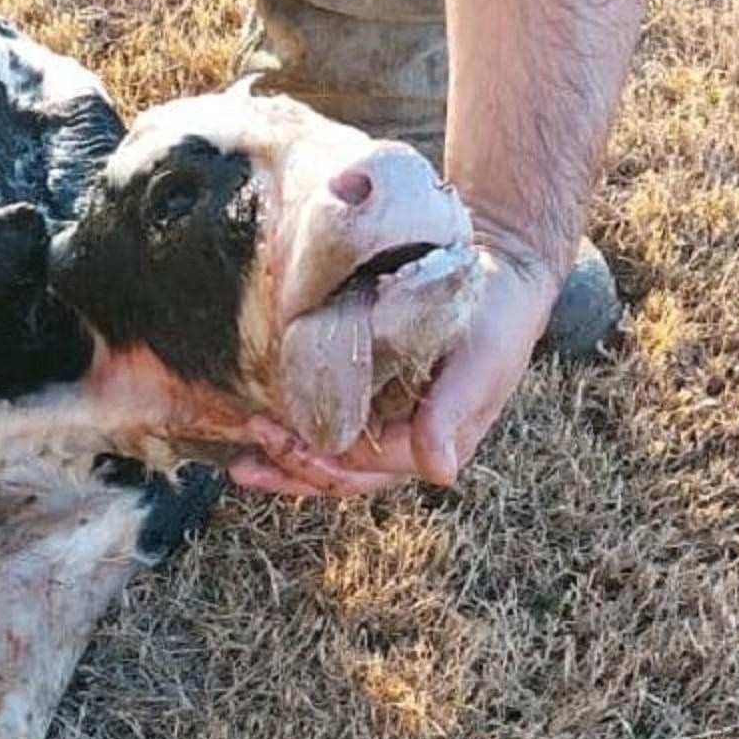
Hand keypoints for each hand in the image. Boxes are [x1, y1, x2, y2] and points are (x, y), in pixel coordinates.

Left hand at [233, 233, 563, 497]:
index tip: (277, 441)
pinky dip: (294, 419)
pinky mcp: (367, 381)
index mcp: (430, 443)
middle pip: (340, 471)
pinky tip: (259, 414)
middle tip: (244, 463)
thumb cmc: (497, 317)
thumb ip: (454, 413)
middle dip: (291, 469)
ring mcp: (384, 411)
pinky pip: (327, 411)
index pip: (364, 467)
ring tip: (240, 463)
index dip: (318, 461)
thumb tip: (438, 471)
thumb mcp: (482, 362)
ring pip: (329, 449)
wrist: (498, 267)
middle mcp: (403, 436)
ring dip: (285, 458)